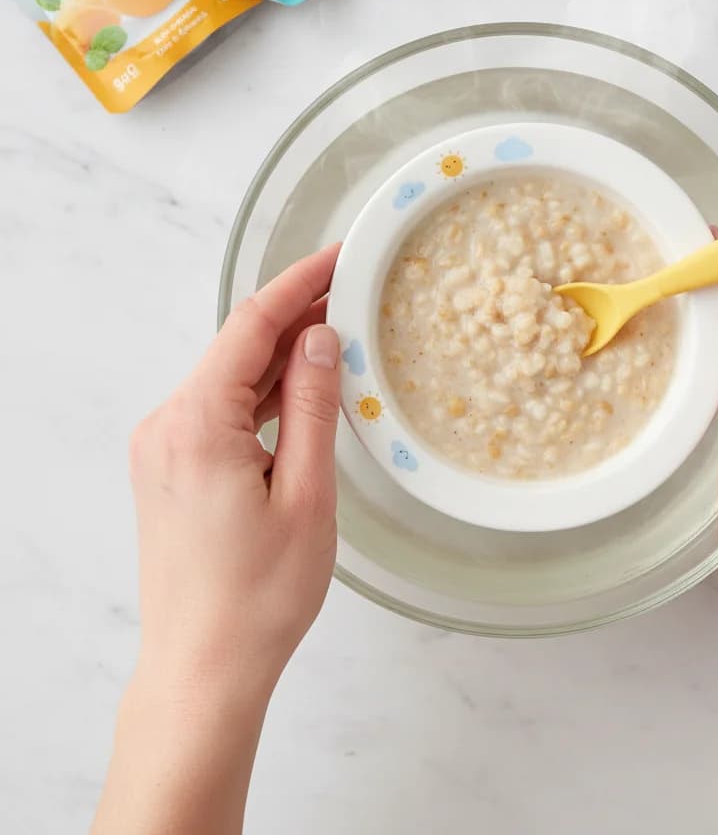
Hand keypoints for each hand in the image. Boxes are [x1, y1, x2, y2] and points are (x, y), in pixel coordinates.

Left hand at [128, 243, 341, 703]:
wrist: (203, 667)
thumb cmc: (259, 595)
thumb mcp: (307, 494)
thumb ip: (313, 406)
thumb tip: (321, 338)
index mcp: (197, 424)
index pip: (250, 326)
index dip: (298, 284)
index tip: (337, 257)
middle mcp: (167, 426)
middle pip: (236, 348)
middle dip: (293, 316)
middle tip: (350, 292)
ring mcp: (162, 448)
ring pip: (229, 379)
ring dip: (280, 357)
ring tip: (336, 337)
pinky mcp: (168, 469)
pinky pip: (219, 411)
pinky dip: (261, 395)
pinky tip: (299, 392)